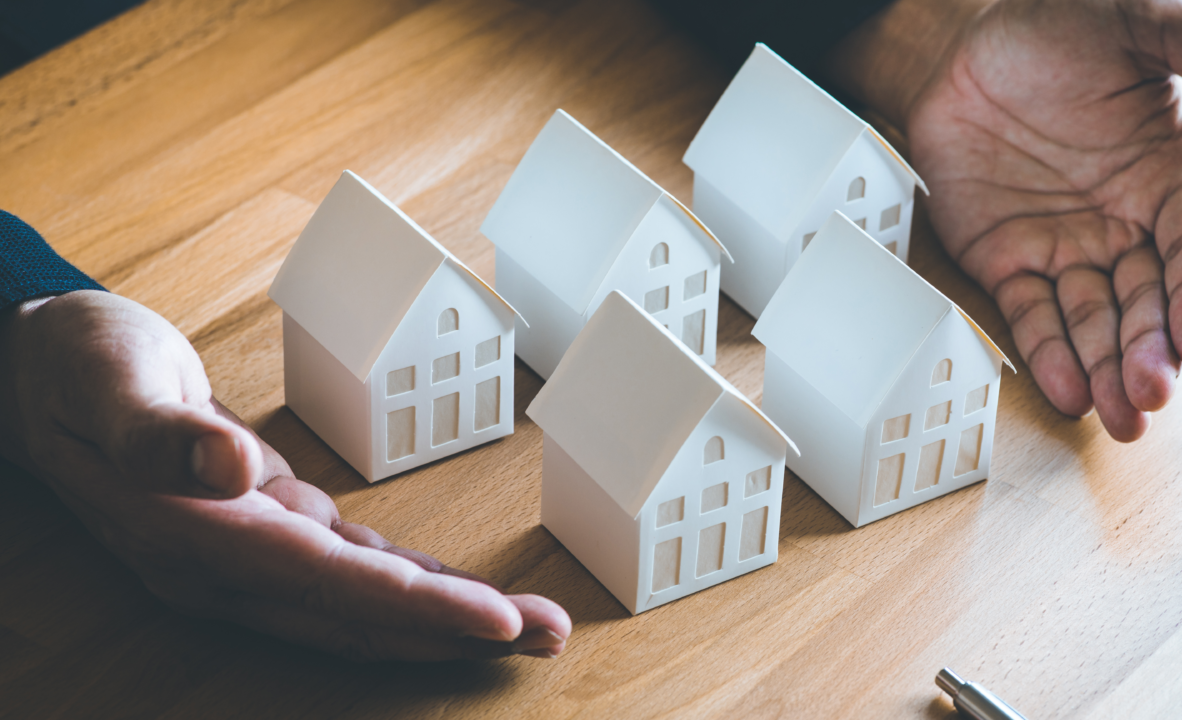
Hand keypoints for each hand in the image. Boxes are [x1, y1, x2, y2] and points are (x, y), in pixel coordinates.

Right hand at [0, 291, 569, 660]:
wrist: (37, 373)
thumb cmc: (75, 363)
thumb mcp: (106, 376)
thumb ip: (157, 431)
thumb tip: (227, 468)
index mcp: (194, 533)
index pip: (327, 584)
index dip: (415, 607)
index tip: (496, 619)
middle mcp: (225, 564)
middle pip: (360, 614)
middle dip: (458, 631)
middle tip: (550, 636)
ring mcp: (245, 556)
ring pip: (363, 602)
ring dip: (447, 618)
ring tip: (531, 626)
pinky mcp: (263, 533)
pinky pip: (349, 573)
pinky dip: (410, 586)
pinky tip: (461, 595)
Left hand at [829, 0, 1181, 440]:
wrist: (965, 36)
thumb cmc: (1065, 24)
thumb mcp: (1151, 25)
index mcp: (1171, 180)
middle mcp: (1123, 224)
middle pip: (1147, 304)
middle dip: (1151, 353)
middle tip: (1150, 395)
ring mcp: (1065, 247)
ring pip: (1094, 323)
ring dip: (1108, 371)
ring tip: (1119, 415)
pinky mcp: (1007, 261)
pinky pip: (1032, 316)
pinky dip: (1048, 355)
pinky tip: (1068, 391)